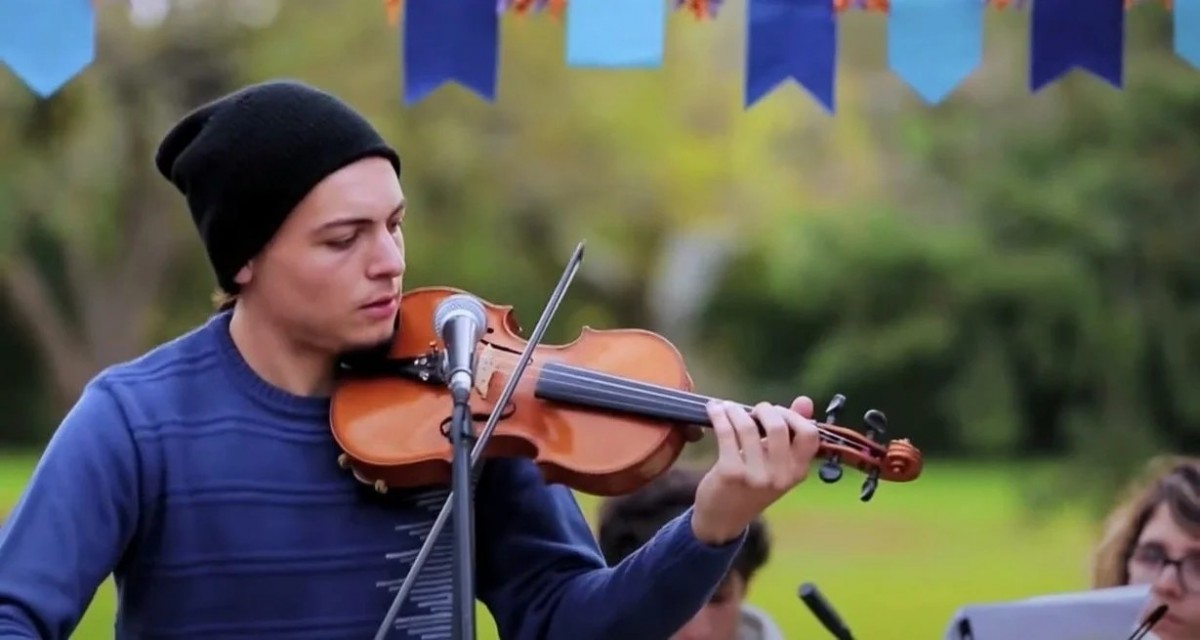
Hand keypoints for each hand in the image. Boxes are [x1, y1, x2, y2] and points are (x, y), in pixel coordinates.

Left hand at [691, 396, 820, 544]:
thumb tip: (805, 400)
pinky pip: (726, 433)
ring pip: (748, 426)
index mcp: (797, 471)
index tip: (778, 412)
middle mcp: (780, 475)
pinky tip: (714, 410)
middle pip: (779, 425)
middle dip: (764, 409)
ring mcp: (755, 475)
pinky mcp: (730, 472)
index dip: (794, 416)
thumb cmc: (752, 486)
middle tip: (753, 411)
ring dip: (735, 410)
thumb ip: (791, 433)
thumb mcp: (776, 464)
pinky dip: (719, 415)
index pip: (810, 435)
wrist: (723, 519)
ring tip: (727, 408)